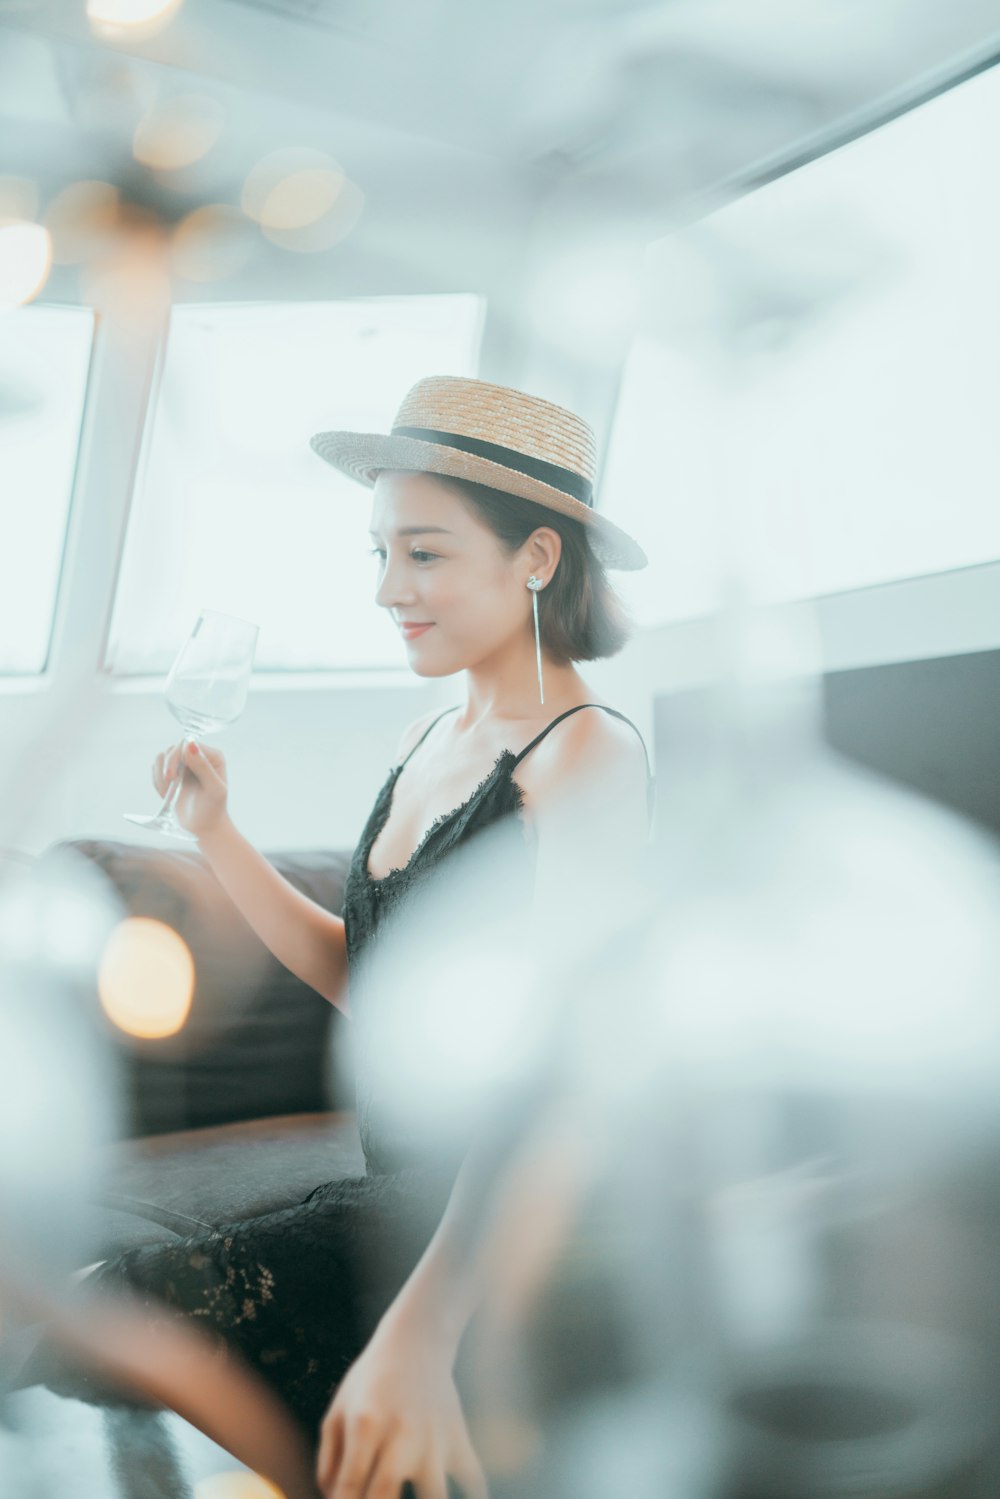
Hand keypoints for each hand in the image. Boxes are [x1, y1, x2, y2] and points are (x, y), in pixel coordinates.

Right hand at [153, 740, 228, 838]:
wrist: (203, 828)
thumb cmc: (213, 810)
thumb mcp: (214, 790)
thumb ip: (203, 767)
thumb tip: (190, 745)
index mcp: (213, 756)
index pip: (187, 743)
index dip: (175, 757)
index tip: (172, 777)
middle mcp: (199, 756)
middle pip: (173, 748)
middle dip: (167, 766)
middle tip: (169, 784)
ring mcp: (184, 765)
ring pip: (162, 757)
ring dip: (161, 774)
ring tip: (170, 791)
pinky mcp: (173, 773)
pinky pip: (156, 768)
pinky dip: (157, 780)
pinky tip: (166, 793)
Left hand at [316, 1315, 487, 1498]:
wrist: (417, 1341)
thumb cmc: (370, 1382)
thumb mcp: (338, 1413)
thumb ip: (328, 1463)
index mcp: (366, 1425)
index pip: (349, 1488)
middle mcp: (402, 1434)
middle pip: (384, 1498)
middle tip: (373, 1498)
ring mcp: (435, 1440)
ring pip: (435, 1498)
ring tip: (413, 1494)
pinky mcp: (460, 1440)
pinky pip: (474, 1483)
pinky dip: (473, 1496)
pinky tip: (461, 1497)